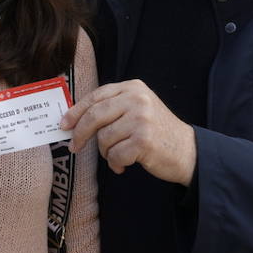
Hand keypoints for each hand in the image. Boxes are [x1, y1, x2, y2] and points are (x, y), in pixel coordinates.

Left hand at [61, 80, 196, 184]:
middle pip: (95, 115)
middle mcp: (137, 100)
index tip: (64, 124)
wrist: (188, 151)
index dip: (76, 111)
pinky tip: (126, 163)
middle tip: (74, 146)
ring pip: (104, 138)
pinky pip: (115, 155)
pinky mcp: (144, 140)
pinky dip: (116, 163)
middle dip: (81, 133)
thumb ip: (112, 108)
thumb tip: (74, 119)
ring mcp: (141, 119)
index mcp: (133, 88)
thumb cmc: (156, 132)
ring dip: (107, 153)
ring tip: (119, 154)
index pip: (96, 96)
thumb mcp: (137, 109)